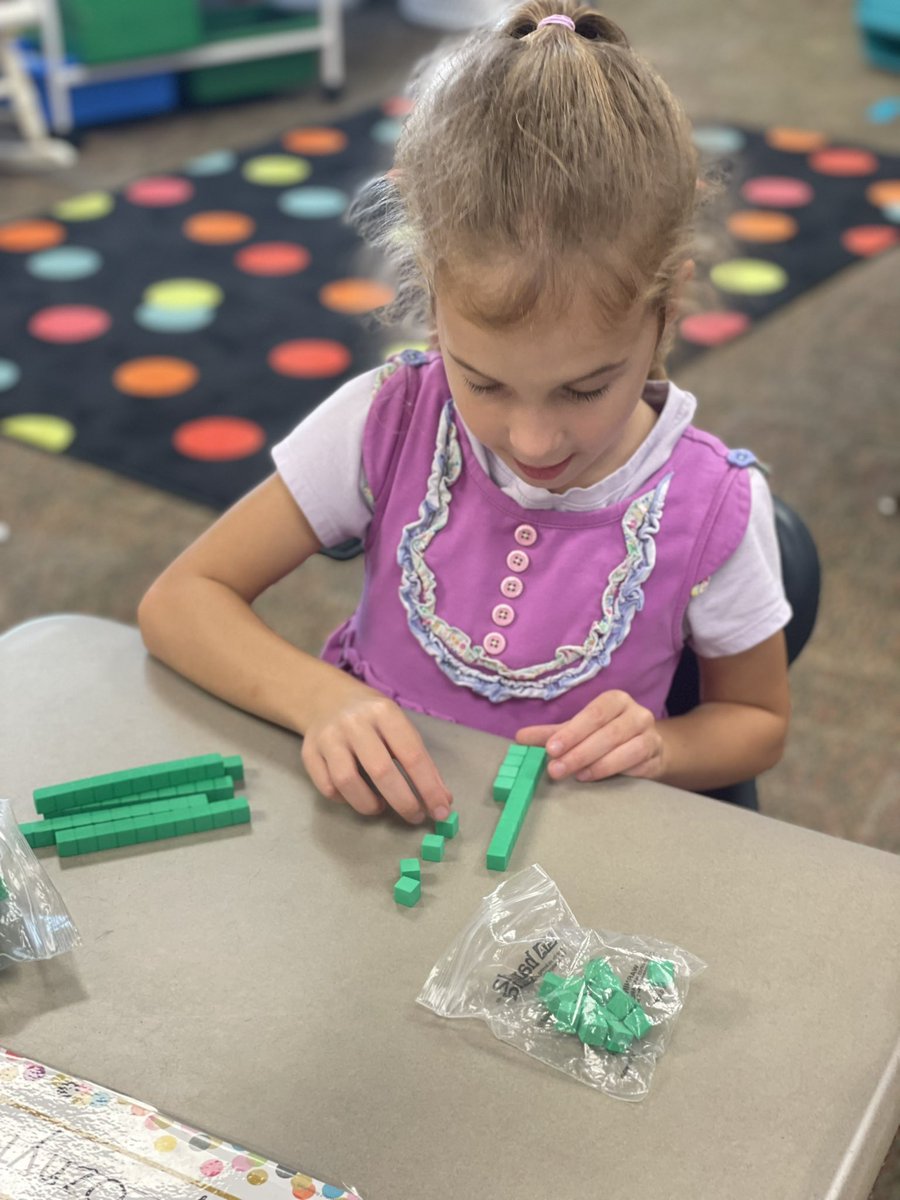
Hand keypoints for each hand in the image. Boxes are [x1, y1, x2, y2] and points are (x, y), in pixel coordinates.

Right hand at [300, 675, 452, 823]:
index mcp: (384, 712)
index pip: (411, 755)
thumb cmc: (373, 718)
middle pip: (381, 771)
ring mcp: (328, 737)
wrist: (327, 699)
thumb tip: (442, 800)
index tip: (440, 811)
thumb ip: (420, 761)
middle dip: (404, 802)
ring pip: (347, 782)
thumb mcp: (400, 726)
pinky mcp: (309, 752)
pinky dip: (346, 800)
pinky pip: (327, 787)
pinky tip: (358, 796)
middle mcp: (354, 723)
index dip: (428, 787)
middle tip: (415, 816)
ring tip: (382, 806)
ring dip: (369, 805)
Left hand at [516, 690, 663, 782]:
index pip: (593, 714)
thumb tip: (520, 738)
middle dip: (579, 752)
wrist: (648, 749)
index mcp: (615, 700)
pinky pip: (636, 762)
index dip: (572, 732)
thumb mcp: (579, 731)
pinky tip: (593, 777)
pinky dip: (613, 770)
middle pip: (608, 732)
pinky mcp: (656, 755)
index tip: (550, 749)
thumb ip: (552, 734)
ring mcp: (650, 734)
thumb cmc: (607, 736)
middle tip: (555, 769)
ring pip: (626, 748)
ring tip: (574, 775)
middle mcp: (636, 713)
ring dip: (596, 763)